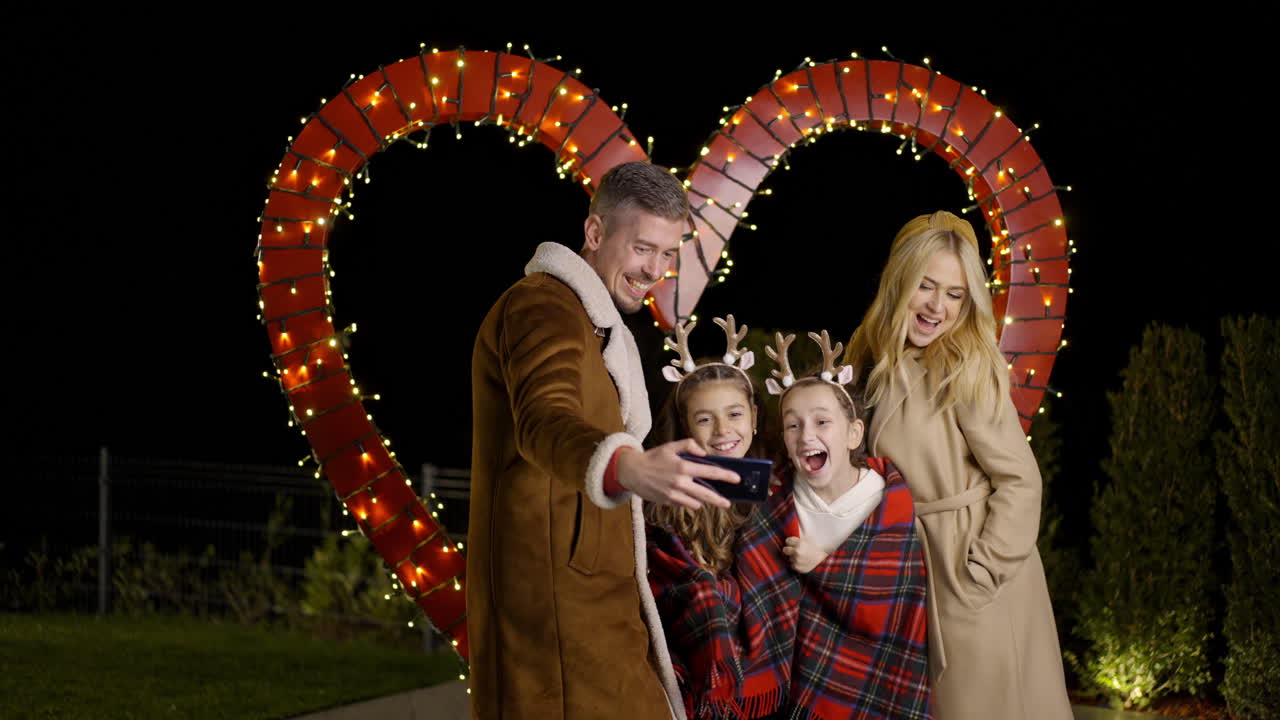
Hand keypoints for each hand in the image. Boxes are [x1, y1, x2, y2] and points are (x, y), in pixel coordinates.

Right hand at [616, 439, 739, 509]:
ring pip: (696, 502)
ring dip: (701, 499)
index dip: (726, 475)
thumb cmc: (652, 457)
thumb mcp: (670, 446)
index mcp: (683, 466)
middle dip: (719, 500)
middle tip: (727, 503)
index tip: (736, 478)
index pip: (710, 472)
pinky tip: (685, 494)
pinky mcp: (668, 502)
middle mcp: (680, 482)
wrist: (632, 471)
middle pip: (706, 494)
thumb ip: (689, 445)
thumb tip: (703, 453)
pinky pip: (684, 504)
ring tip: (702, 496)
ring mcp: (674, 494)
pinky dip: (687, 501)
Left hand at [783, 536, 826, 573]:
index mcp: (799, 543)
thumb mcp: (806, 538)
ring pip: (789, 558)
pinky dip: (796, 564)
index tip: (794, 543)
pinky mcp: (798, 568)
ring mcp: (797, 561)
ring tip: (802, 556)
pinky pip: (792, 565)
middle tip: (795, 549)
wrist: (822, 557)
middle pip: (785, 550)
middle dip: (789, 549)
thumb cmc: (814, 546)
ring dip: (793, 557)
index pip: (787, 541)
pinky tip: (802, 561)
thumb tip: (787, 535)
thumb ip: (797, 538)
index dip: (790, 542)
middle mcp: (797, 552)